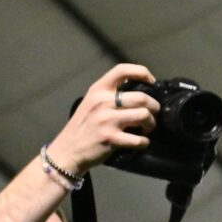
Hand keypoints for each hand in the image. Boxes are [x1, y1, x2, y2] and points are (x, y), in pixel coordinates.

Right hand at [46, 63, 156, 177]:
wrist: (66, 150)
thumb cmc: (83, 126)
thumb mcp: (91, 103)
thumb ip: (110, 95)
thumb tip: (140, 91)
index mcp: (98, 90)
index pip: (122, 70)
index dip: (142, 72)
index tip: (151, 82)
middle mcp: (102, 102)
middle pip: (142, 97)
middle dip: (154, 107)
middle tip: (152, 114)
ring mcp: (107, 120)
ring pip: (144, 115)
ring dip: (151, 123)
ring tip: (146, 128)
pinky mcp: (111, 138)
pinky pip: (139, 139)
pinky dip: (144, 142)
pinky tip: (140, 142)